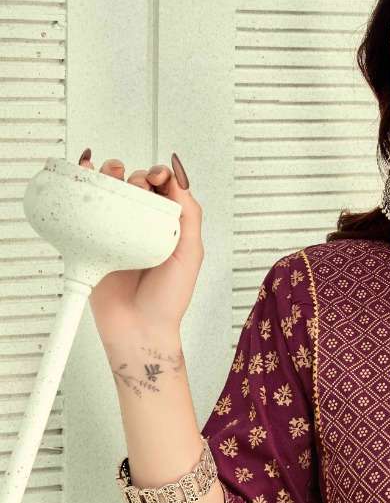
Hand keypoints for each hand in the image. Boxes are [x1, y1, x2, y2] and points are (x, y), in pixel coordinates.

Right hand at [79, 151, 203, 341]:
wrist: (138, 328)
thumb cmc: (168, 299)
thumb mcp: (191, 254)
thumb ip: (190, 217)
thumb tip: (180, 181)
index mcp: (169, 226)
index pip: (164, 188)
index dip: (160, 174)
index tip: (157, 176)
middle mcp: (144, 225)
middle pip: (136, 184)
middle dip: (137, 176)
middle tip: (138, 189)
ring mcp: (117, 231)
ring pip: (112, 192)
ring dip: (110, 175)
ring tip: (111, 175)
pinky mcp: (93, 240)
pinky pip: (87, 208)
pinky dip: (85, 187)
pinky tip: (85, 175)